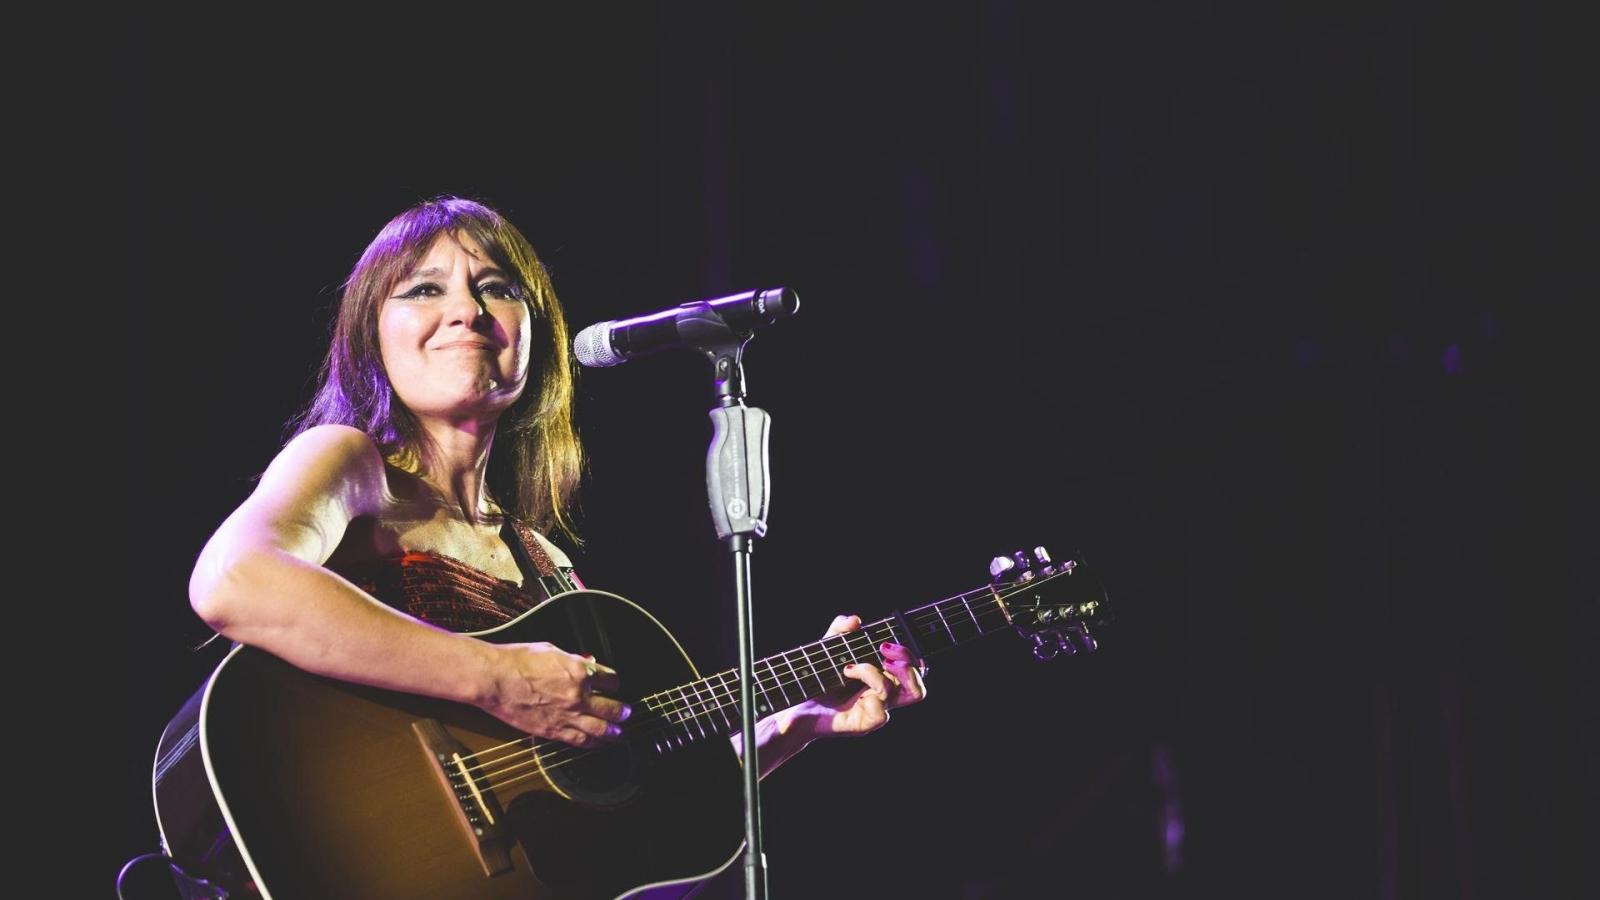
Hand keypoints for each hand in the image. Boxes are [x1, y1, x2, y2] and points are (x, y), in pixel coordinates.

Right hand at [478, 642, 630, 746]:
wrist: (494, 679)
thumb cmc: (517, 660)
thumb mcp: (552, 650)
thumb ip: (573, 659)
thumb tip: (588, 661)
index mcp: (580, 671)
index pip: (611, 679)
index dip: (615, 682)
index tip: (614, 685)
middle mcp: (578, 695)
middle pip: (612, 707)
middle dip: (622, 711)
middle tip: (626, 713)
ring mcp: (567, 715)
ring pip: (601, 729)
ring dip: (614, 731)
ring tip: (619, 733)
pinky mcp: (553, 731)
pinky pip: (581, 740)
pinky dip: (593, 743)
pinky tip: (599, 743)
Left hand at [788, 614, 927, 740]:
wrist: (798, 706)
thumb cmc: (818, 680)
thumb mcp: (828, 648)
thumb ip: (840, 629)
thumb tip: (855, 620)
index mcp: (884, 679)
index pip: (914, 670)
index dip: (911, 655)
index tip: (886, 642)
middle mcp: (885, 696)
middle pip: (919, 685)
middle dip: (908, 659)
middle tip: (883, 649)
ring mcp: (878, 710)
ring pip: (905, 695)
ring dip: (877, 672)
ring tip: (854, 666)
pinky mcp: (866, 723)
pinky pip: (882, 711)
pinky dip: (867, 686)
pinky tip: (846, 675)